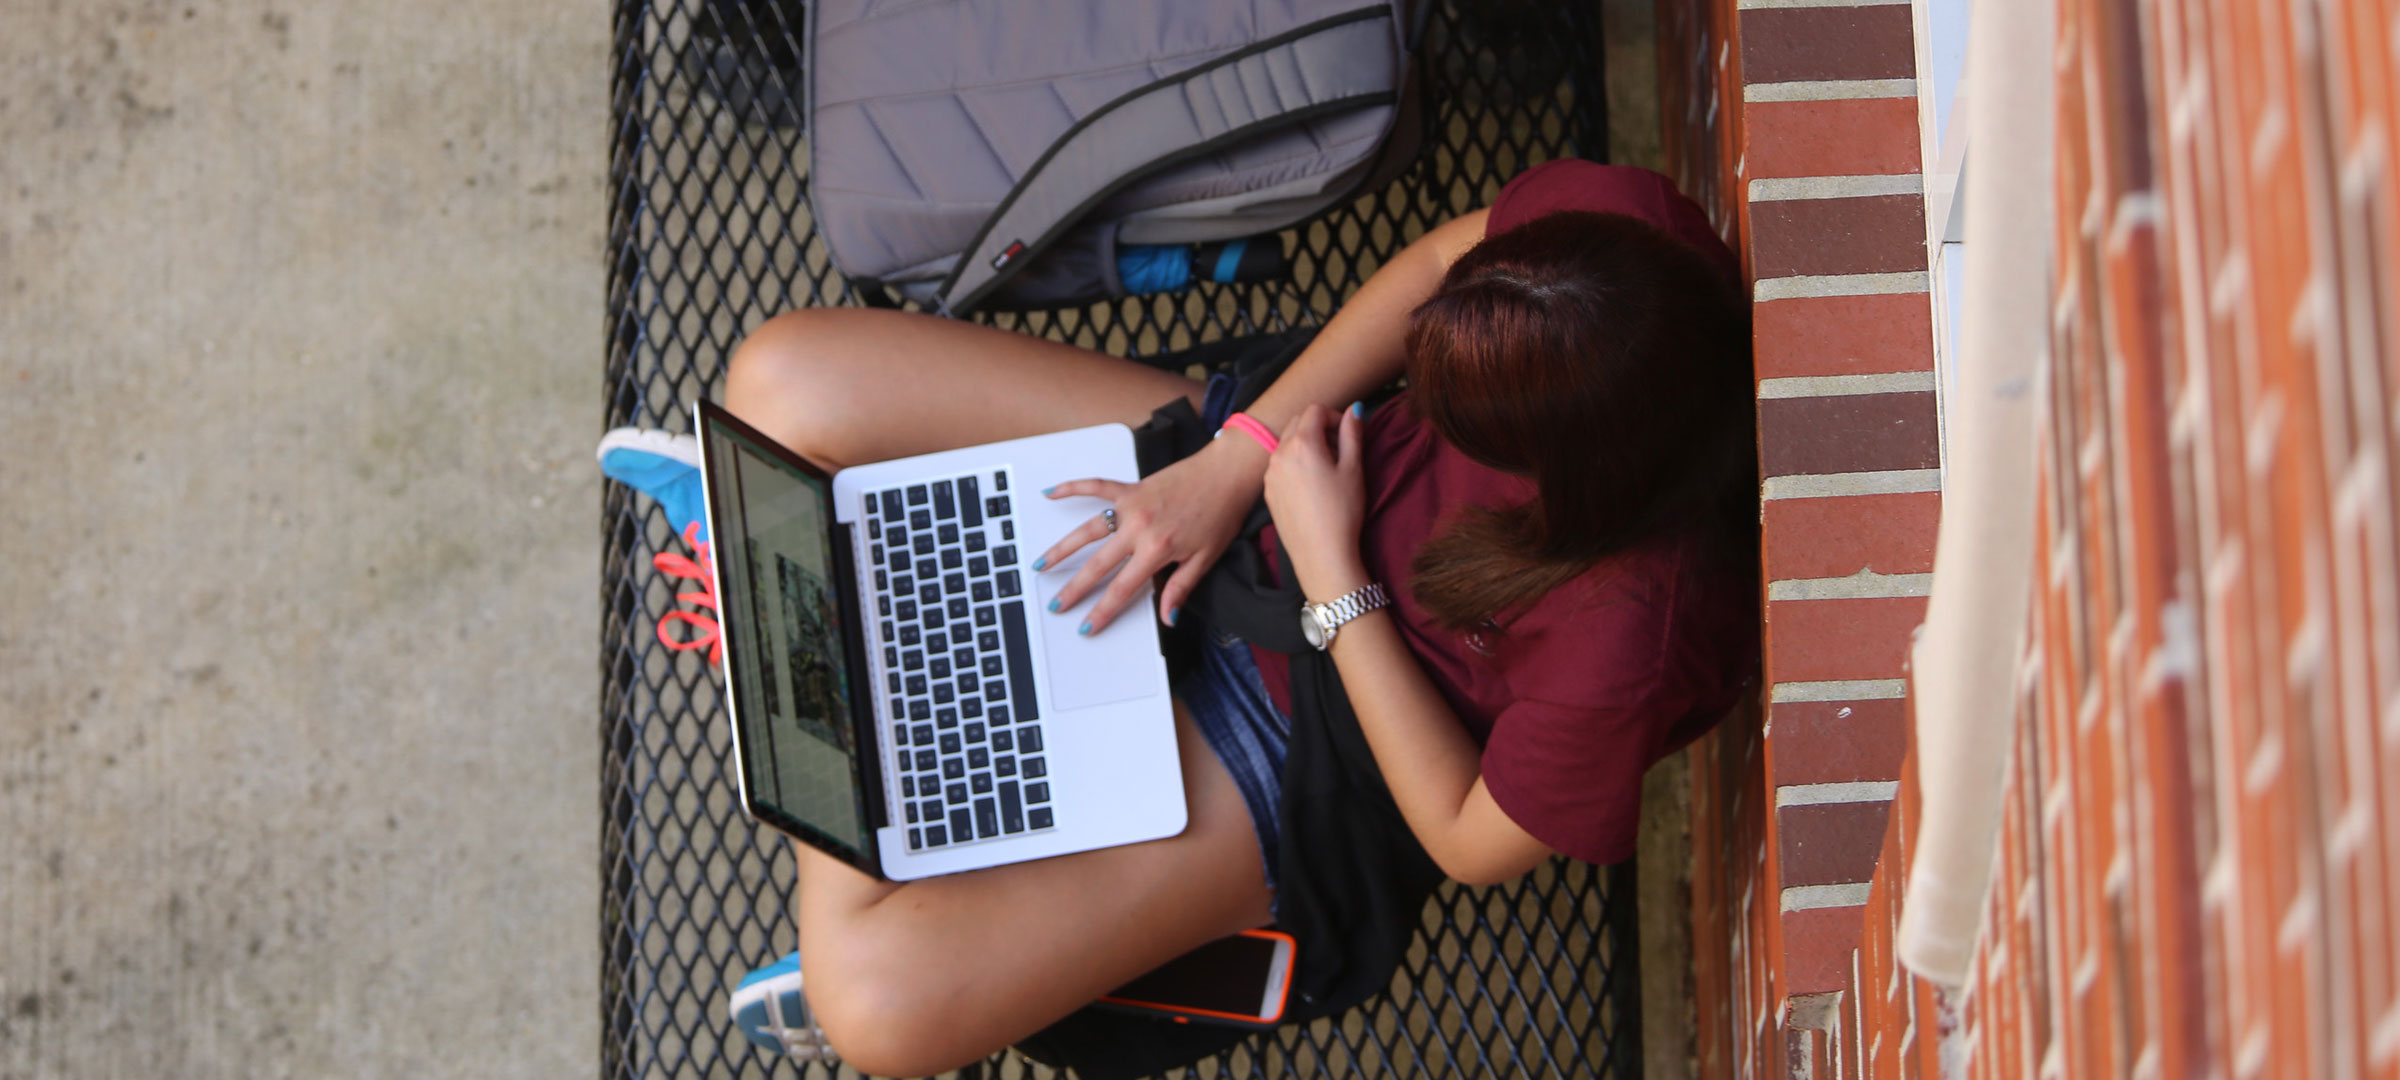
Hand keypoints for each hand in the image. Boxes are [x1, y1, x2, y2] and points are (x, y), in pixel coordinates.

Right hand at [1036, 435, 1267, 633]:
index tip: (1086, 625)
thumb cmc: (1220, 513)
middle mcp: (1138, 527)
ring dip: (1062, 548)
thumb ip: (1181, 588)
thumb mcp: (1205, 558)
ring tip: (1041, 564)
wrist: (1226, 474)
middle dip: (1074, 588)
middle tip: (1056, 604)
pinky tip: (1051, 494)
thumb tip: (1169, 618)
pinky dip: (1072, 488)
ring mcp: (1130, 505)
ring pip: (1087, 530)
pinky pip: (1095, 487)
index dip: (1102, 610)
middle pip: (1097, 564)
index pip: (1122, 587)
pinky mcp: (1130, 487)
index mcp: (1157, 548)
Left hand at [1262, 403, 1369, 597]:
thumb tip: (1355, 409)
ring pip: (1287, 442)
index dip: (1335, 417)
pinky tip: (1311, 485)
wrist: (1321, 554)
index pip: (1315, 410)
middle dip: (1319, 428)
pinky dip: (1294, 462)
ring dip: (1306, 444)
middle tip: (1339, 450)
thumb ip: (1352, 434)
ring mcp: (1270, 472)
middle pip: (1298, 422)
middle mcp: (1280, 453)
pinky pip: (1279, 464)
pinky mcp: (1268, 490)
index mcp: (1303, 443)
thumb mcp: (1354, 469)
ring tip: (1326, 469)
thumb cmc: (1343, 511)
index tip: (1347, 435)